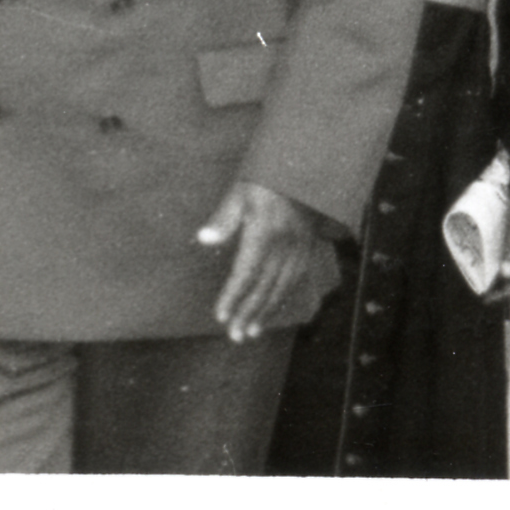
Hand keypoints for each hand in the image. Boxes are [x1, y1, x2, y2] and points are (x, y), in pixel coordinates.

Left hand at [199, 181, 334, 341]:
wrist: (304, 174)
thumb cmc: (264, 183)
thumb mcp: (240, 194)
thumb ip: (223, 219)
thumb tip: (203, 238)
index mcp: (264, 234)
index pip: (245, 273)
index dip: (233, 296)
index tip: (221, 316)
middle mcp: (283, 247)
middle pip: (263, 288)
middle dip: (248, 313)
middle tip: (235, 335)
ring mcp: (298, 251)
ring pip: (280, 289)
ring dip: (265, 313)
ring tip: (251, 332)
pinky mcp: (306, 252)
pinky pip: (295, 282)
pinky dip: (283, 300)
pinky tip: (272, 312)